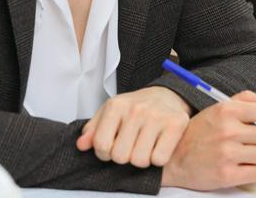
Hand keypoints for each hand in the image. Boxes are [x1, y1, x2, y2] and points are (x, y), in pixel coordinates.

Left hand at [76, 87, 190, 166]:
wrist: (166, 95)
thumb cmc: (135, 107)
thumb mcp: (111, 111)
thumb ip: (94, 129)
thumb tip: (81, 145)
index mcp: (116, 105)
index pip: (101, 145)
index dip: (105, 152)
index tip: (112, 146)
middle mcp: (135, 110)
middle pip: (120, 156)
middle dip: (124, 156)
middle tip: (130, 145)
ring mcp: (156, 117)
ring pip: (140, 160)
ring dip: (141, 158)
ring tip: (144, 144)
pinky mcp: (175, 124)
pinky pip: (159, 159)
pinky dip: (158, 158)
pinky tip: (158, 144)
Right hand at [161, 91, 255, 189]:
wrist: (173, 157)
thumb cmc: (196, 133)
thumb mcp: (217, 109)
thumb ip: (245, 100)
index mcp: (227, 111)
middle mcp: (228, 130)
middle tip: (255, 139)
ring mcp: (227, 153)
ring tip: (244, 152)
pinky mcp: (227, 174)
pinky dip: (253, 170)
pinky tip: (240, 164)